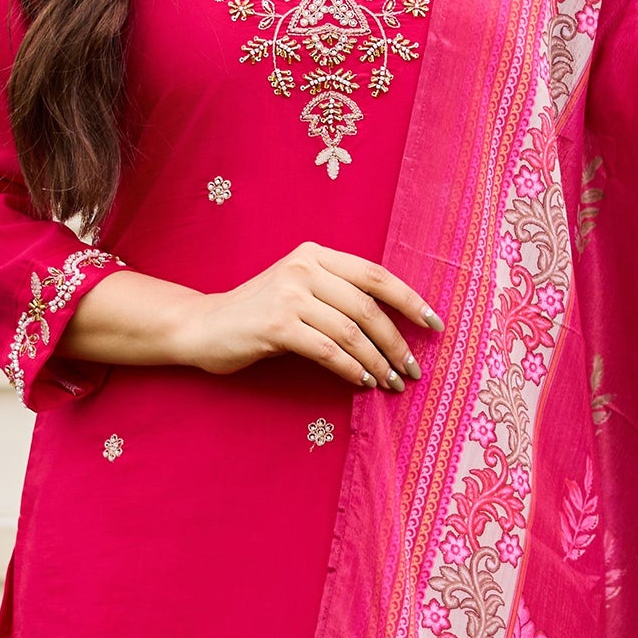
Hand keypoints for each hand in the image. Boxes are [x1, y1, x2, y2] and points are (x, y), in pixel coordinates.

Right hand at [176, 241, 442, 387]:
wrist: (202, 327)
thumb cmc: (257, 315)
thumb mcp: (298, 291)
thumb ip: (337, 295)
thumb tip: (391, 326)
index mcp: (315, 254)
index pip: (375, 275)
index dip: (410, 300)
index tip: (434, 325)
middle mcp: (304, 267)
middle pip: (368, 306)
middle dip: (397, 342)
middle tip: (412, 370)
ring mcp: (289, 294)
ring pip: (351, 331)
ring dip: (377, 361)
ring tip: (391, 382)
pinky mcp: (276, 325)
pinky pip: (328, 350)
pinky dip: (351, 369)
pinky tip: (362, 382)